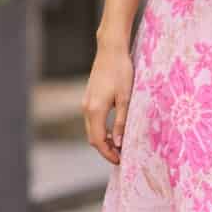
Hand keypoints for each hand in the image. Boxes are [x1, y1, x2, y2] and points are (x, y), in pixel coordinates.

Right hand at [82, 43, 133, 165]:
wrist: (111, 50)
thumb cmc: (121, 71)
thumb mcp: (126, 98)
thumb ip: (121, 121)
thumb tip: (119, 142)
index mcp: (95, 110)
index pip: (98, 140)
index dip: (108, 153)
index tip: (120, 161)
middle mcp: (86, 108)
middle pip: (92, 137)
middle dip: (105, 150)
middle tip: (121, 157)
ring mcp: (85, 102)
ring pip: (91, 129)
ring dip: (103, 140)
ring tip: (119, 146)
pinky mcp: (88, 98)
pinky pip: (92, 120)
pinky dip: (101, 129)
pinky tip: (113, 131)